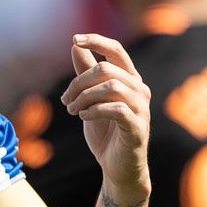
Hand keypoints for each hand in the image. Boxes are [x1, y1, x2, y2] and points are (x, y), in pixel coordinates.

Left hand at [62, 33, 150, 203]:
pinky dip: (94, 110)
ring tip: (73, 110)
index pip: (116, 51)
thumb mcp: (90, 99)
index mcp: (130, 79)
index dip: (96, 41)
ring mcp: (141, 108)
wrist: (117, 167)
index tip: (74, 39)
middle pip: (107, 70)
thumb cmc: (105, 131)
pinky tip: (83, 117)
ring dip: (84, 97)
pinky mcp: (137, 127)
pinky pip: (116, 109)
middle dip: (79, 82)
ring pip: (111, 87)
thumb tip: (75, 46)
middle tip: (65, 100)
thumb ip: (85, 73)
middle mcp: (139, 90)